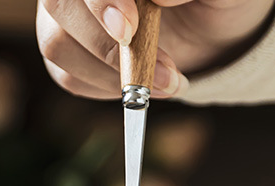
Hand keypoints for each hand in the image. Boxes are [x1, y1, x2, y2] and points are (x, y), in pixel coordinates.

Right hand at [36, 0, 274, 98]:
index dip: (101, 1)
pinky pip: (68, 75)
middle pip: (60, 6)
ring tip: (168, 81)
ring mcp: (68, 13)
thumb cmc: (216, 0)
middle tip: (162, 71)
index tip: (128, 29)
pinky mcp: (68, 50)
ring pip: (58, 44)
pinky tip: (145, 84)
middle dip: (105, 45)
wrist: (212, 28)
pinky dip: (107, 88)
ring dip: (111, 74)